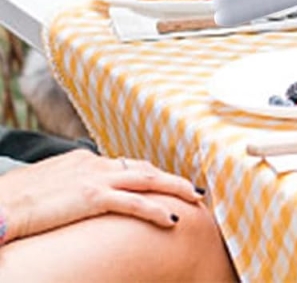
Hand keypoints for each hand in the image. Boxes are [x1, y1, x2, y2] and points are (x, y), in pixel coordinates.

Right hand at [0, 150, 204, 241]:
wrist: (1, 204)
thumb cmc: (13, 200)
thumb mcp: (44, 186)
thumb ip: (64, 186)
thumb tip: (70, 198)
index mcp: (82, 160)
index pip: (124, 165)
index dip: (147, 175)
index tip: (164, 183)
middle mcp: (94, 164)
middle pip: (142, 168)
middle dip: (170, 178)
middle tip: (193, 188)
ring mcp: (95, 179)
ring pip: (147, 179)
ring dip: (175, 188)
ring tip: (195, 198)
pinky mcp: (92, 197)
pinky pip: (134, 203)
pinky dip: (157, 209)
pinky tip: (173, 219)